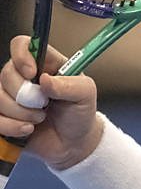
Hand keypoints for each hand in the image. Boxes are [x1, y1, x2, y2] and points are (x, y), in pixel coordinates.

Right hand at [0, 36, 102, 169]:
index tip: (31, 73)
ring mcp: (11, 96)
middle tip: (45, 104)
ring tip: (40, 118)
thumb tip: (45, 79)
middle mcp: (25, 77)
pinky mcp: (3, 116)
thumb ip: (69, 85)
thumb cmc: (80, 113)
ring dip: (20, 112)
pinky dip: (11, 126)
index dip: (21, 56)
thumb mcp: (85, 94)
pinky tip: (28, 130)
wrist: (72, 143)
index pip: (22, 44)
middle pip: (6, 73)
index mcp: (45, 63)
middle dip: (24, 94)